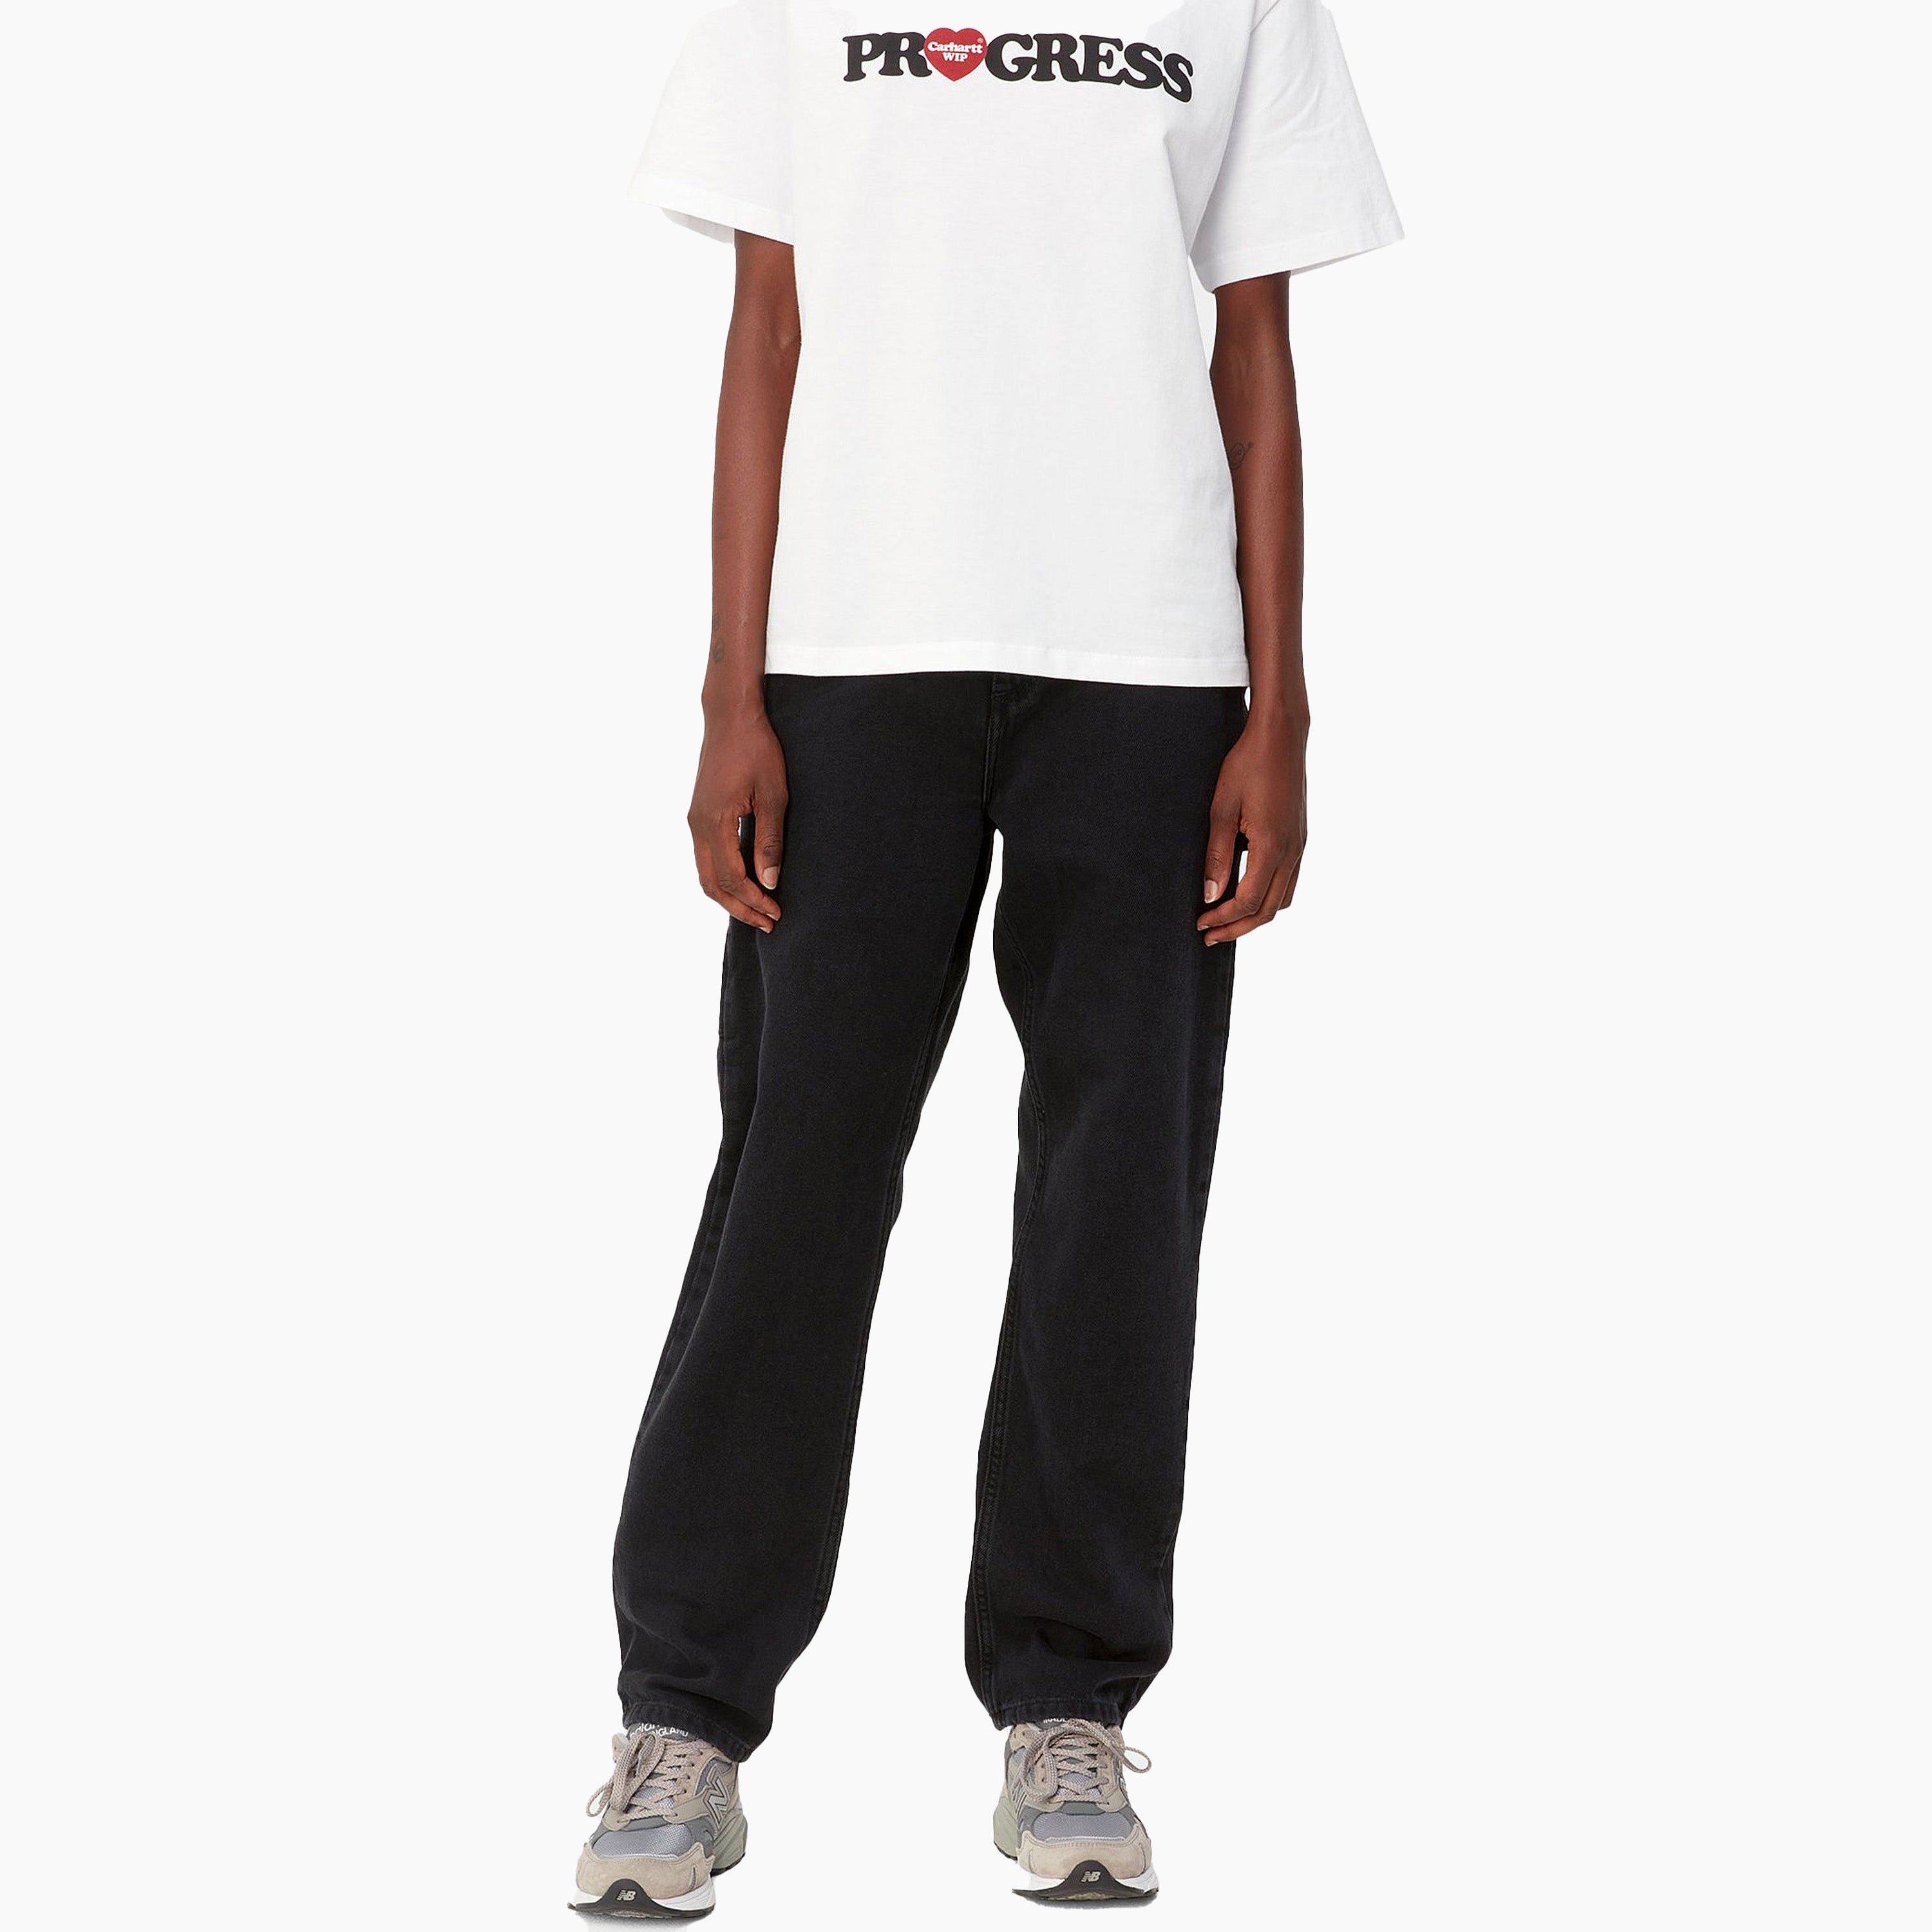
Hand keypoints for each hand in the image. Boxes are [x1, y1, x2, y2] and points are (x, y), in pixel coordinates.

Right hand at [688, 703, 787, 932]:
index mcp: (714, 822)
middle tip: (767, 922)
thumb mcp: (773, 795)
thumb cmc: (756, 750)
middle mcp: (697, 825)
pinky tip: (745, 881)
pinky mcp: (699, 814)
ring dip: (730, 895)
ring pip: (705, 873)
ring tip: (757, 908)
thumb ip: (769, 840)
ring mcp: (695, 820)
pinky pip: (706, 857)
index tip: (776, 913)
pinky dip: (723, 877)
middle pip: (711, 884)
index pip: (731, 878)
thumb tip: (769, 882)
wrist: (731, 717)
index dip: (753, 900)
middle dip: (739, 908)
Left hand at [1197, 710, 1307, 944]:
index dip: (1222, 919)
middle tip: (1209, 935)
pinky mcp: (1300, 838)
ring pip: (1283, 900)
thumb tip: (1211, 896)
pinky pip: (1289, 882)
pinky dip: (1269, 897)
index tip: (1199, 923)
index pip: (1247, 901)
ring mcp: (1300, 846)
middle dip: (1238, 927)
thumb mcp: (1221, 809)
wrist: (1281, 736)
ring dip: (1255, 915)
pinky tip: (1247, 892)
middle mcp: (1292, 852)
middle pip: (1268, 910)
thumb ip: (1217, 856)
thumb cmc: (1247, 765)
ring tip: (1227, 919)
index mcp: (1272, 847)